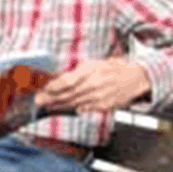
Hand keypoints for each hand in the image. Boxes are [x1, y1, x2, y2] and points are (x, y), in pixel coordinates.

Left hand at [34, 58, 150, 112]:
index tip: (43, 89)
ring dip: (58, 105)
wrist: (134, 78)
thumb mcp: (95, 63)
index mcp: (91, 71)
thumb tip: (61, 78)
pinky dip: (71, 108)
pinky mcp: (103, 106)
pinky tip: (61, 108)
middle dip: (51, 98)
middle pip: (67, 94)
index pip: (67, 81)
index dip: (53, 87)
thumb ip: (78, 71)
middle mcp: (94, 85)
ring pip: (73, 103)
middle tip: (38, 100)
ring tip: (46, 105)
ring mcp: (99, 97)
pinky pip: (84, 108)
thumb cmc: (113, 68)